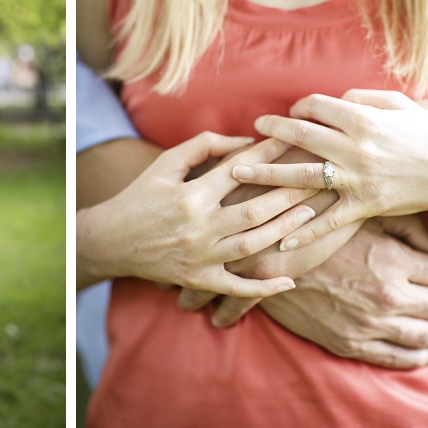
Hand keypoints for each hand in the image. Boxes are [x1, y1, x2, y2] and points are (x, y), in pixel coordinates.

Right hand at [77, 132, 318, 296]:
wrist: (110, 240)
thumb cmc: (140, 196)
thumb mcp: (165, 164)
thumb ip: (203, 147)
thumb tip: (244, 141)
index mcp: (190, 195)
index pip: (237, 170)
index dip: (267, 154)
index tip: (292, 139)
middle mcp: (197, 226)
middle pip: (254, 210)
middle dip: (288, 193)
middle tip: (317, 179)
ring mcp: (200, 256)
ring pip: (251, 244)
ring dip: (284, 229)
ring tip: (310, 214)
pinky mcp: (198, 279)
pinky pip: (235, 287)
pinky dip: (262, 287)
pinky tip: (288, 280)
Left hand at [231, 89, 427, 249]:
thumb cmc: (427, 135)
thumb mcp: (398, 105)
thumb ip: (361, 98)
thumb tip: (330, 99)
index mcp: (363, 119)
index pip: (315, 107)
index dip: (296, 108)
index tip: (286, 115)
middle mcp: (356, 148)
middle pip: (301, 137)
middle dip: (270, 134)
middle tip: (248, 135)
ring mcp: (358, 179)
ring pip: (303, 176)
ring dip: (267, 174)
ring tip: (238, 173)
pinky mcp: (364, 206)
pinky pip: (328, 221)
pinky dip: (304, 232)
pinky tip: (279, 240)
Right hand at [258, 216, 427, 367]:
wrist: (265, 263)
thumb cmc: (313, 233)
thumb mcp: (359, 218)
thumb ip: (403, 227)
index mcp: (391, 262)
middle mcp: (387, 296)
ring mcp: (369, 324)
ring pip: (425, 336)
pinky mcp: (350, 343)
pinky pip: (396, 357)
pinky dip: (418, 357)